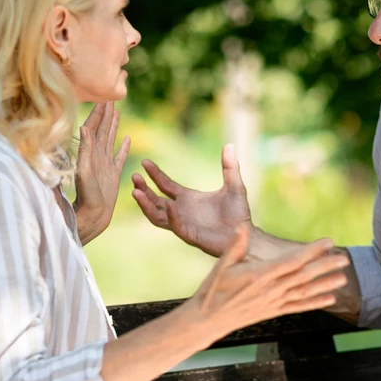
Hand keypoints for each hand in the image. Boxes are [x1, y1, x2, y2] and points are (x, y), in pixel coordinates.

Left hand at [74, 102, 130, 245]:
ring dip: (113, 125)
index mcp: (90, 153)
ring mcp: (105, 164)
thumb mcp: (84, 172)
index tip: (103, 98)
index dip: (98, 112)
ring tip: (116, 111)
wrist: (94, 215)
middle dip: (106, 113)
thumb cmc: (87, 197)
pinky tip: (127, 138)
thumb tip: (85, 127)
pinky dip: (123, 146)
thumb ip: (84, 150)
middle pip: (102, 129)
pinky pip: (119, 156)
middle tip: (111, 97)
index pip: (93, 127)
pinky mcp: (113, 173)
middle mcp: (97, 156)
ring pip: (110, 138)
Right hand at [131, 143, 251, 257]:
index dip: (154, 174)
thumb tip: (230, 145)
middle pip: (155, 200)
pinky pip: (175, 226)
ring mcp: (183, 223)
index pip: (165, 185)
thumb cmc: (238, 213)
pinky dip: (171, 216)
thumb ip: (230, 167)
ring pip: (157, 215)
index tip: (144, 162)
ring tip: (136, 192)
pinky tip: (170, 206)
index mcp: (188, 198)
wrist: (245, 235)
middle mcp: (181, 210)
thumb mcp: (234, 186)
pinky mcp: (189, 235)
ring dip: (147, 204)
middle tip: (134, 177)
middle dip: (144, 189)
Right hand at [192, 225, 348, 332]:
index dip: (312, 251)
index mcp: (261, 275)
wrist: (207, 321)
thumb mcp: (221, 265)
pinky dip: (315, 303)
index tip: (328, 242)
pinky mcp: (273, 312)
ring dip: (325, 284)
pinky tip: (330, 299)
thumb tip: (241, 227)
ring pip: (305, 292)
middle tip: (345, 258)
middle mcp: (271, 290)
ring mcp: (274, 303)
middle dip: (326, 266)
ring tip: (344, 278)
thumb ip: (235, 246)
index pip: (292, 261)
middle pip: (304, 276)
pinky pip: (298, 307)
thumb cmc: (213, 290)